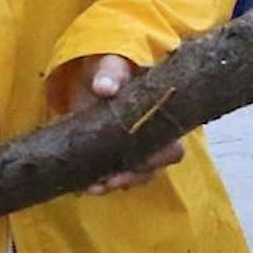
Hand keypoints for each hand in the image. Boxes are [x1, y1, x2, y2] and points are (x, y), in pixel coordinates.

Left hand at [67, 54, 183, 193]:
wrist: (93, 76)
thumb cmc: (113, 70)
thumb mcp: (114, 65)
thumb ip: (111, 73)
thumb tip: (104, 88)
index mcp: (161, 120)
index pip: (172, 148)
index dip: (158, 159)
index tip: (139, 162)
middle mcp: (151, 141)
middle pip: (152, 170)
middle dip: (132, 177)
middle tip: (110, 180)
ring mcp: (131, 152)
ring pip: (131, 178)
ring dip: (112, 184)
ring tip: (91, 187)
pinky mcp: (109, 157)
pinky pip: (109, 178)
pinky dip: (96, 184)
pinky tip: (80, 186)